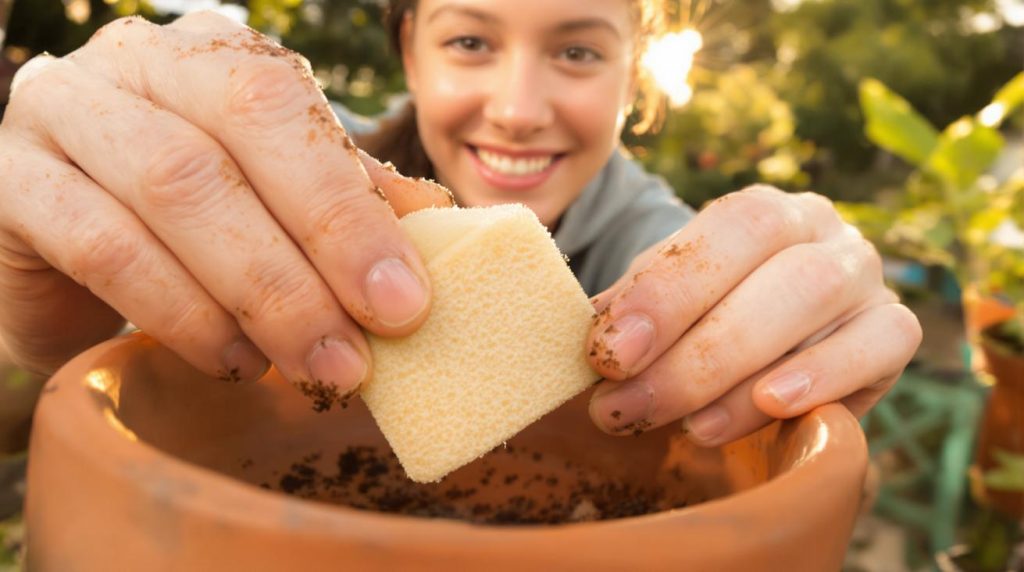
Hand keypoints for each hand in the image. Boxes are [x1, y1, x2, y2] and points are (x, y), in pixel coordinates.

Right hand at [0, 13, 451, 406]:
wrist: (66, 249)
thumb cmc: (195, 222)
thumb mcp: (281, 198)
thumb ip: (350, 199)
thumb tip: (441, 228)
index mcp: (216, 56)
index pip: (286, 107)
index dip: (349, 209)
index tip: (404, 303)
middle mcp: (137, 64)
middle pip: (230, 139)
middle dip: (307, 259)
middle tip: (356, 354)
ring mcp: (63, 112)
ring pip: (170, 189)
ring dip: (251, 295)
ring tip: (302, 366)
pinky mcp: (11, 181)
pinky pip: (99, 244)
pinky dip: (175, 310)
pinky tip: (226, 359)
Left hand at [586, 185, 921, 444]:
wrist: (771, 356)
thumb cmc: (706, 323)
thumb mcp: (664, 309)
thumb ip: (635, 312)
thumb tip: (596, 332)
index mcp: (761, 212)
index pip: (725, 229)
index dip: (667, 290)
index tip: (608, 353)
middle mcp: (821, 229)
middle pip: (774, 271)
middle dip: (693, 351)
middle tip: (627, 408)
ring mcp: (866, 277)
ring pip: (817, 302)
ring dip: (742, 373)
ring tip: (686, 426)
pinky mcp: (895, 331)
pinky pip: (881, 344)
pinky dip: (822, 375)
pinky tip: (772, 406)